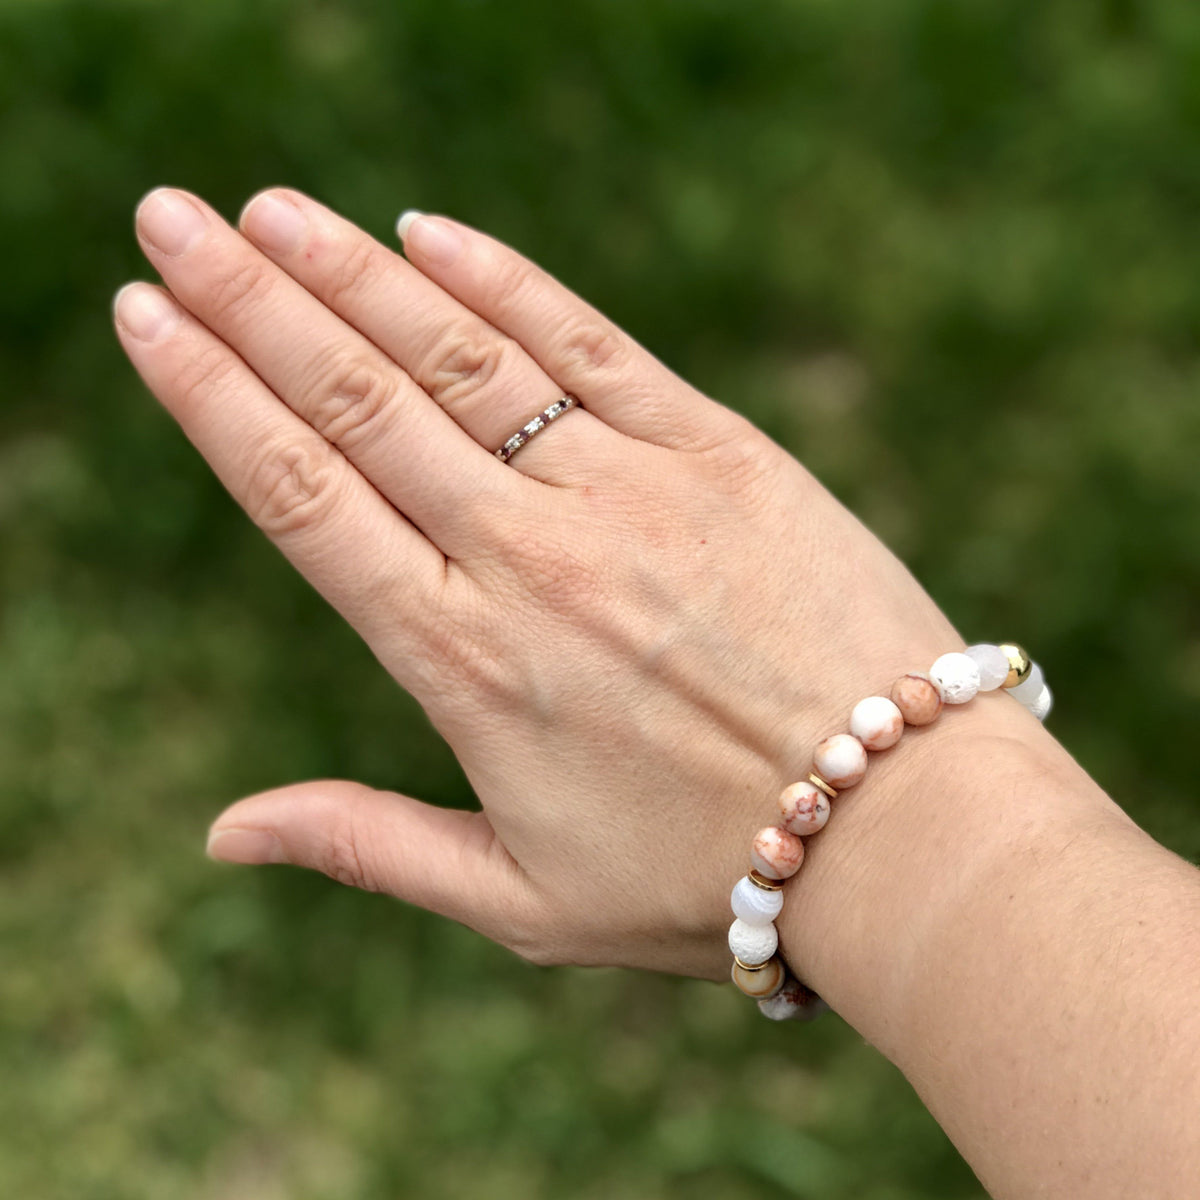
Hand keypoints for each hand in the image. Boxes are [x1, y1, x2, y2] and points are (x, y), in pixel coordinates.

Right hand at [114, 187, 970, 982]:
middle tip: (169, 217)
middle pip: (359, 403)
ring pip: (460, 359)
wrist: (897, 829)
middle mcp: (529, 559)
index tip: (145, 319)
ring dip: (353, 272)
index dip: (211, 397)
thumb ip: (366, 845)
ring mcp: (629, 494)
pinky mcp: (721, 455)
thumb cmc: (703, 878)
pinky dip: (505, 284)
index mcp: (463, 663)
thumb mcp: (518, 899)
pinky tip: (429, 232)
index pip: (302, 500)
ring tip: (267, 210)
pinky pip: (594, 346)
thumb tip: (222, 832)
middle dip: (248, 300)